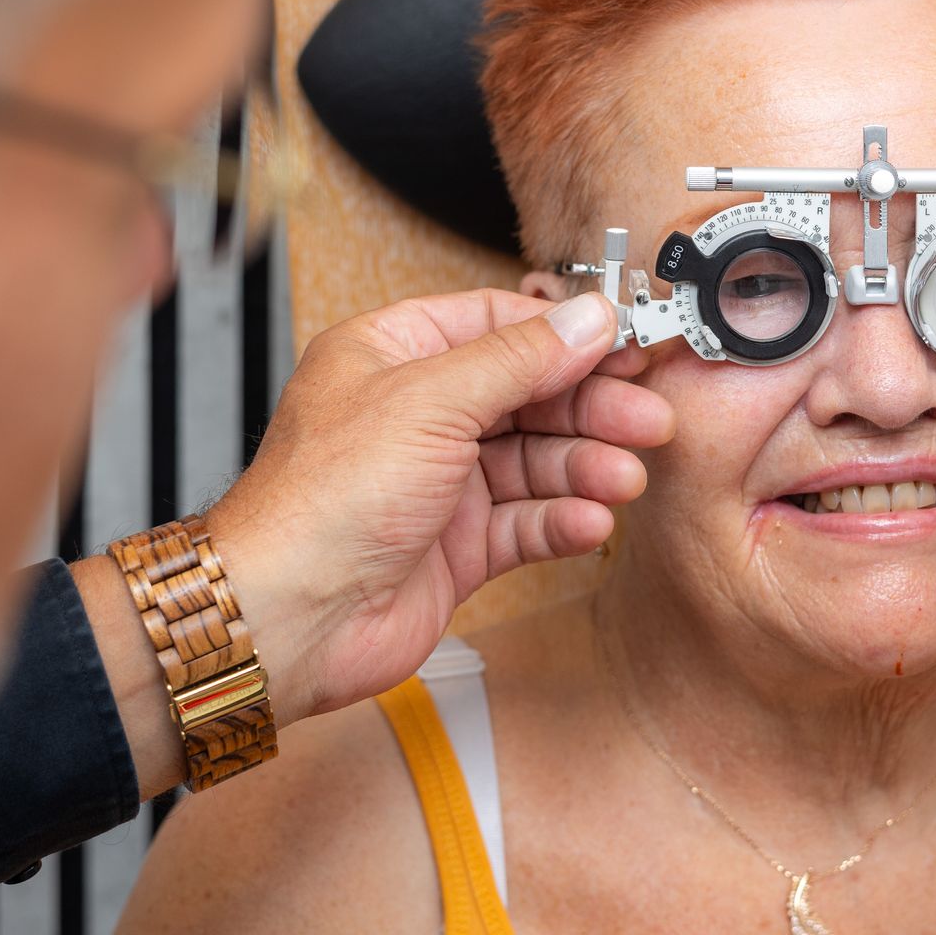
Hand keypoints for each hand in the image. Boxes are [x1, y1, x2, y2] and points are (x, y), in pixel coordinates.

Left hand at [210, 290, 672, 720]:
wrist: (289, 616)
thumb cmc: (320, 502)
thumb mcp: (430, 400)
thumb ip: (517, 358)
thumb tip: (585, 318)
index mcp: (392, 355)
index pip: (496, 324)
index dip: (565, 336)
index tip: (627, 345)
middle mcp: (415, 414)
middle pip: (526, 394)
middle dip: (589, 407)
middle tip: (647, 419)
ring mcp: (436, 482)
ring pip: (532, 461)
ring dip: (583, 466)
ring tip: (623, 475)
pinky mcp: (454, 546)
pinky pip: (523, 522)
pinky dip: (560, 519)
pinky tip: (588, 521)